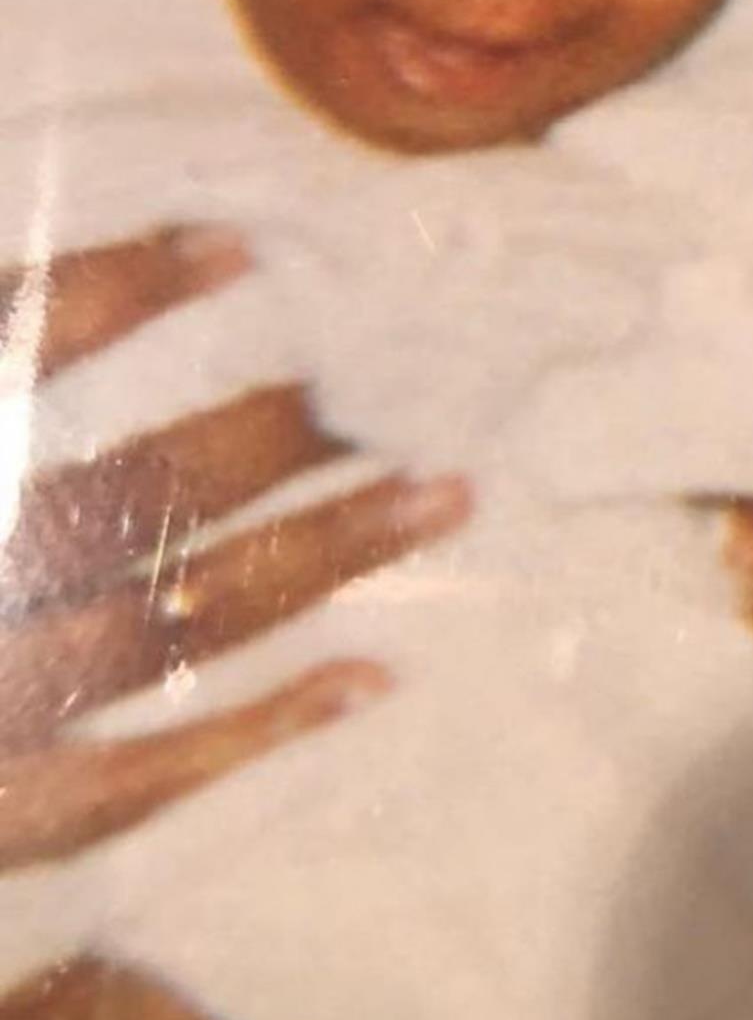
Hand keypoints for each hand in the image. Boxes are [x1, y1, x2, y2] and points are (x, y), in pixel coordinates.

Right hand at [0, 226, 471, 871]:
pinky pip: (145, 777)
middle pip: (134, 486)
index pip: (11, 347)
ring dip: (318, 553)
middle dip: (275, 430)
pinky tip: (369, 678)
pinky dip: (260, 731)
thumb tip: (94, 285)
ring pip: (176, 619)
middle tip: (391, 377)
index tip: (240, 241)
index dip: (124, 290)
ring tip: (443, 495)